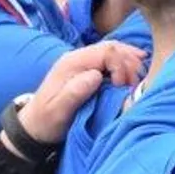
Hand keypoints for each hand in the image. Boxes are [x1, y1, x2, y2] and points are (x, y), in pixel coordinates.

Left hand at [14, 40, 144, 144]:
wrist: (34, 126)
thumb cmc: (47, 121)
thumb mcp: (58, 110)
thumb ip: (75, 92)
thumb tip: (96, 76)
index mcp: (72, 63)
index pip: (107, 51)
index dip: (121, 66)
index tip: (123, 87)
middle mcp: (78, 57)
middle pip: (112, 47)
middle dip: (130, 62)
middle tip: (137, 83)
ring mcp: (83, 62)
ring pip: (113, 50)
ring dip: (130, 61)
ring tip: (140, 76)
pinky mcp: (87, 70)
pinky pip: (111, 59)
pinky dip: (125, 63)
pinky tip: (135, 70)